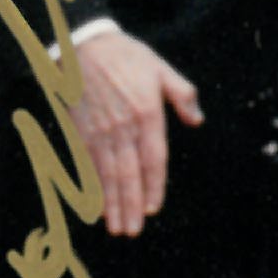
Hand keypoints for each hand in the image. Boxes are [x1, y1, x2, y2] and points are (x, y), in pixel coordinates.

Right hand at [69, 23, 201, 235]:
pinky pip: (88, 166)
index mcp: (147, 113)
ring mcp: (100, 131)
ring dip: (112, 204)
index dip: (153, 186)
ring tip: (116, 228)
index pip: (153, 159)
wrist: (84, 46)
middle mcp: (124, 127)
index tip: (153, 208)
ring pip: (108, 175)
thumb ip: (182, 95)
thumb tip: (196, 119)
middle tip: (132, 231)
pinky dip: (92, 188)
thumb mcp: (162, 69)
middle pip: (129, 174)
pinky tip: (95, 206)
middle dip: (131, 206)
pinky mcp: (81, 131)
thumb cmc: (126, 56)